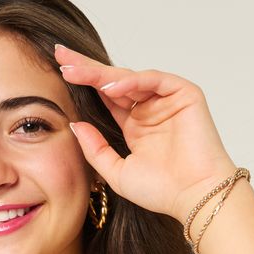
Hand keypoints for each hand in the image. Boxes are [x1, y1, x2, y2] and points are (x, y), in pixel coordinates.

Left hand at [55, 43, 237, 223]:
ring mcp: (166, 100)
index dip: (85, 84)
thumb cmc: (162, 191)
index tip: (60, 72)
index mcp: (135, 126)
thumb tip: (75, 125)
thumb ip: (95, 149)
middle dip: (87, 69)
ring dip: (102, 74)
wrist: (192, 197)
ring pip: (131, 78)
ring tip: (76, 71)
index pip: (106, 98)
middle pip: (114, 83)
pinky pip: (154, 79)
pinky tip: (109, 88)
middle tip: (62, 57)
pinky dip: (132, 82)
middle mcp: (150, 110)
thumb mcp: (116, 172)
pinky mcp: (184, 94)